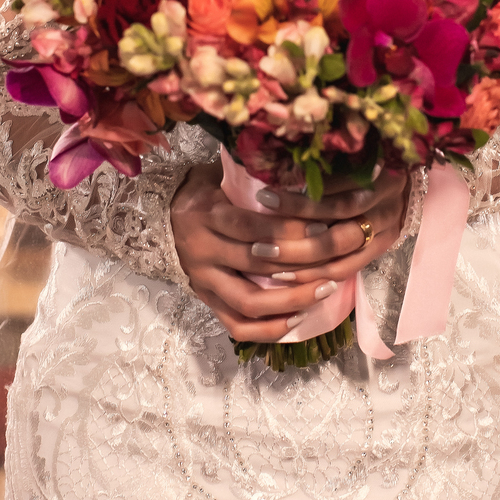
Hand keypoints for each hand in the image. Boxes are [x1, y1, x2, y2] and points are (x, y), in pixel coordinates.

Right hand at [170, 163, 406, 345]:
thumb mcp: (223, 174)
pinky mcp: (205, 300)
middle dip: (304, 262)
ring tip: (327, 290)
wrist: (159, 216)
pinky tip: (299, 320)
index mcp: (206, 214)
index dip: (290, 229)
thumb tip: (307, 171)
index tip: (327, 227)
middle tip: (340, 257)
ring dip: (292, 300)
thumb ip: (255, 177)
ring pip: (249, 301)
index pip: (252, 226)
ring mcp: (202, 280)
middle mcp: (201, 250)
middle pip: (257, 264)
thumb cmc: (205, 189)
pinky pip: (237, 325)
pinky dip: (268, 328)